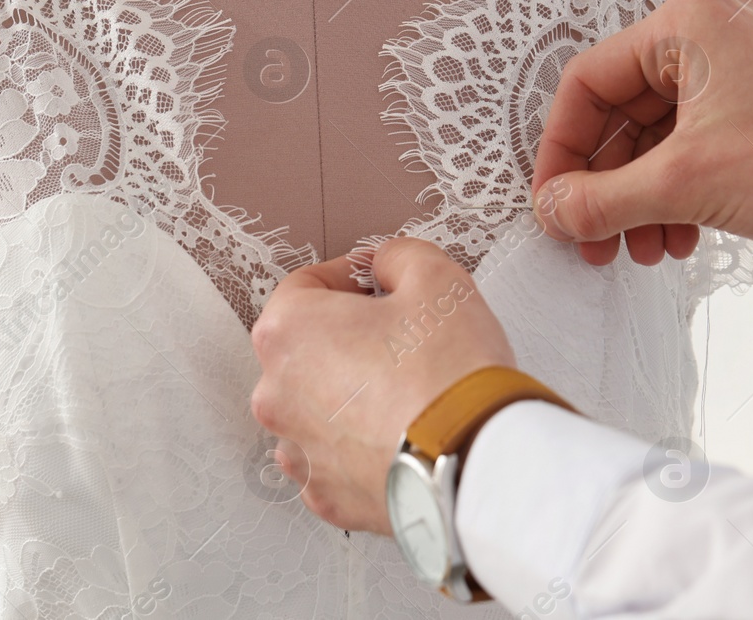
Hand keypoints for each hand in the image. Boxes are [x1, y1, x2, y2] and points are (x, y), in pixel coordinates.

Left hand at [249, 238, 515, 534]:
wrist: (474, 463)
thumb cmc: (449, 375)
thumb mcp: (436, 278)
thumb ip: (399, 256)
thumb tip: (387, 266)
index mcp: (288, 332)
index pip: (305, 286)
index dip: (349, 277)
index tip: (378, 285)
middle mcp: (277, 395)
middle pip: (308, 350)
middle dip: (349, 338)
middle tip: (402, 339)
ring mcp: (299, 452)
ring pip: (318, 409)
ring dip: (352, 396)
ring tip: (407, 392)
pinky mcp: (327, 497)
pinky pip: (337, 459)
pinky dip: (362, 446)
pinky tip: (402, 434)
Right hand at [532, 0, 752, 263]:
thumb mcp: (685, 184)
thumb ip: (602, 199)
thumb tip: (551, 211)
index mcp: (686, 23)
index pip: (588, 82)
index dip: (561, 150)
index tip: (553, 203)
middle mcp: (707, 34)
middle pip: (619, 114)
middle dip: (605, 188)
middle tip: (593, 242)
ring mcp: (732, 70)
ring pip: (652, 139)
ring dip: (638, 200)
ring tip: (642, 250)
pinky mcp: (751, 107)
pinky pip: (686, 148)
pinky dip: (672, 195)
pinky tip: (677, 239)